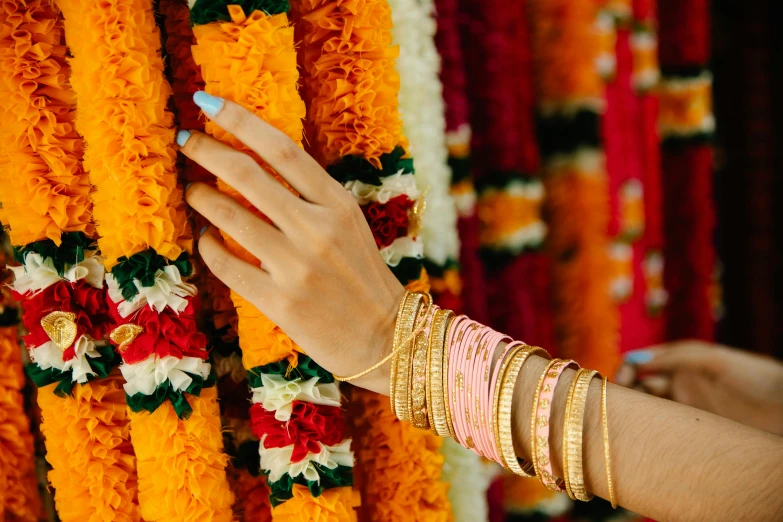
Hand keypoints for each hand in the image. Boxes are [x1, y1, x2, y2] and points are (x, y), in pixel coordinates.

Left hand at [179, 95, 403, 393]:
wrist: (385, 337)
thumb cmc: (363, 278)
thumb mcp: (348, 225)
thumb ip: (310, 197)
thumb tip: (253, 167)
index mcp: (338, 204)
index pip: (281, 148)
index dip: (239, 120)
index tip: (206, 103)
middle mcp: (317, 229)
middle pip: (246, 173)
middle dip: (207, 149)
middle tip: (186, 141)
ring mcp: (297, 266)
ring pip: (229, 216)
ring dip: (201, 197)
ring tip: (193, 192)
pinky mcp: (280, 302)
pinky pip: (226, 264)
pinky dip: (210, 247)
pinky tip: (208, 240)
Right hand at [616, 341, 782, 433]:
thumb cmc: (753, 376)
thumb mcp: (711, 359)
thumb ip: (673, 358)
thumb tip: (634, 361)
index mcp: (678, 361)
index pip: (638, 362)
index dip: (625, 369)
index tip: (620, 380)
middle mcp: (677, 383)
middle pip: (638, 387)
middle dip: (624, 393)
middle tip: (619, 404)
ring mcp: (685, 407)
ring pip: (648, 409)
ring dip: (636, 413)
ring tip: (632, 419)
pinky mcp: (693, 431)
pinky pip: (665, 431)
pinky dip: (652, 431)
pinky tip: (649, 434)